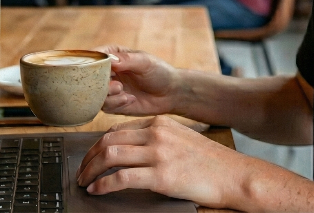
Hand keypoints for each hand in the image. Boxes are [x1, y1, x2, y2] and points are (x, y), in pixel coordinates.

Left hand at [75, 115, 242, 208]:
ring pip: (110, 155)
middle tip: (81, 172)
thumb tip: (129, 149)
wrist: (232, 174)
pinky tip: (97, 190)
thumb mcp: (179, 138)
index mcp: (159, 122)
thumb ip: (156, 138)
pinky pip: (121, 178)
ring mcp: (158, 153)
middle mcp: (156, 133)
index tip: (90, 158)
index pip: (117, 130)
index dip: (97, 145)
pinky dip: (103, 184)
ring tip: (84, 182)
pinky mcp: (161, 176)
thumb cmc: (208, 161)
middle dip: (88, 157)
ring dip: (91, 170)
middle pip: (108, 140)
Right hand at [95, 45, 180, 115]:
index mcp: (112, 56)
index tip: (92, 69)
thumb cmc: (159, 72)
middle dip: (98, 83)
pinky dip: (116, 104)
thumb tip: (110, 60)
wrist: (170, 94)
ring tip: (124, 92)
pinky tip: (130, 100)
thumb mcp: (145, 62)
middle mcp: (107, 72)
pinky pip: (105, 106)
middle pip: (89, 77)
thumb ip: (127, 61)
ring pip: (94, 94)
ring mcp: (109, 89)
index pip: (93, 56)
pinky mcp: (113, 104)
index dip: (89, 62)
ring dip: (108, 95)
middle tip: (115, 85)